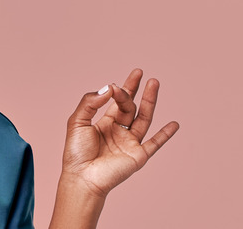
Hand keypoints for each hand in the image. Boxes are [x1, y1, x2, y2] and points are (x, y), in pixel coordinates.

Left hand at [61, 68, 179, 197]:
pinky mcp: (138, 155)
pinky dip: (165, 135)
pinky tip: (174, 124)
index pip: (115, 102)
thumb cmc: (76, 152)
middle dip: (134, 90)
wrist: (82, 177)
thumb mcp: (77, 121)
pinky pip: (155, 143)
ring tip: (155, 83)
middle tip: (140, 73)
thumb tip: (109, 87)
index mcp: (104, 123)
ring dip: (150, 101)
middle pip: (130, 107)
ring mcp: (130, 143)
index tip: (115, 84)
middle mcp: (118, 131)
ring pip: (143, 118)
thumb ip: (90, 103)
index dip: (117, 91)